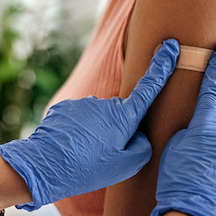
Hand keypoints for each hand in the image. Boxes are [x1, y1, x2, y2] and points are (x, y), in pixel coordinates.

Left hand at [0, 39, 178, 210]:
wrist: (44, 166)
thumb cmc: (88, 169)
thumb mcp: (126, 166)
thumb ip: (142, 147)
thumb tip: (140, 135)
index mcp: (124, 116)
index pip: (149, 87)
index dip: (162, 66)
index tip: (170, 45)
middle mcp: (105, 103)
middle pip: (120, 114)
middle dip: (117, 131)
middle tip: (104, 155)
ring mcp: (84, 103)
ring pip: (99, 118)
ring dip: (96, 132)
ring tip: (84, 155)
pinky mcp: (66, 107)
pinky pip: (80, 119)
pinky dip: (78, 131)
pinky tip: (70, 147)